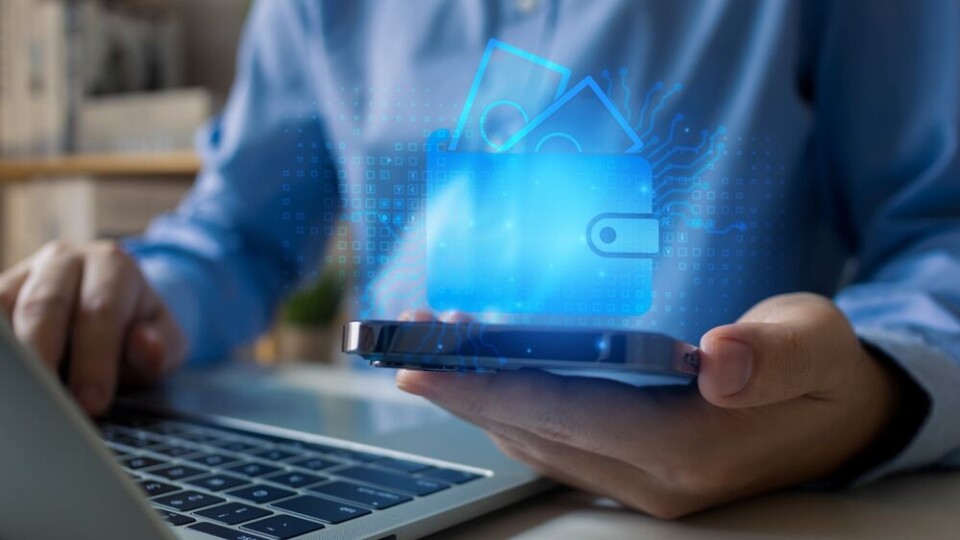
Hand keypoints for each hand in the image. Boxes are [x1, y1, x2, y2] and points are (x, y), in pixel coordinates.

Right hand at [0, 241, 185, 415]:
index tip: (91, 403)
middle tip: (45, 403)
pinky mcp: (2, 292)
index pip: (100, 311)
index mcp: (113, 266)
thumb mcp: (167, 341)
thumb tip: (147, 345)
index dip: (94, 359)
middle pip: (44, 304)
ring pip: (5, 305)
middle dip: (43, 356)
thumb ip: (162, 347)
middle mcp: (66, 260)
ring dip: (13, 352)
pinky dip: (1, 349)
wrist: (119, 310)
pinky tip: (8, 377)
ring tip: (20, 393)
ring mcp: (26, 272)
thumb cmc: (140, 331)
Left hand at [396, 294, 902, 517]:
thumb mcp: (817, 344)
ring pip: (536, 442)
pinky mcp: (632, 474)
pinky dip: (510, 410)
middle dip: (465, 387)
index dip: (495, 385)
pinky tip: (484, 380)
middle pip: (537, 431)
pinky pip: (553, 445)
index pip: (574, 414)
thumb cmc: (823, 371)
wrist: (842, 421)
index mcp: (695, 449)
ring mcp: (640, 484)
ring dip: (479, 399)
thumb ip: (772, 354)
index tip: (428, 361)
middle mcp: (655, 480)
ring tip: (433, 352)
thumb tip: (716, 360)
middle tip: (408, 344)